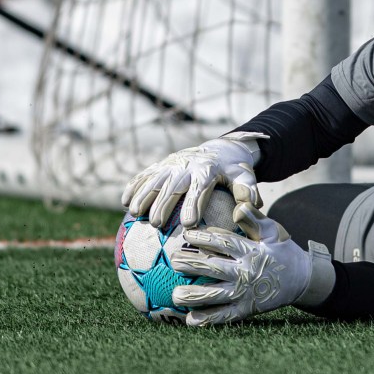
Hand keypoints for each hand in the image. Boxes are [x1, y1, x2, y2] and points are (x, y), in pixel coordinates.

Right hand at [120, 132, 267, 227]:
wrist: (220, 149)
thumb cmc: (233, 170)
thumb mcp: (244, 177)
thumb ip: (248, 191)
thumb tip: (250, 208)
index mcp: (208, 170)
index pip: (200, 188)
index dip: (193, 205)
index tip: (188, 224)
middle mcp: (187, 165)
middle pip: (173, 186)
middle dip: (163, 204)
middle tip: (156, 224)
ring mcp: (171, 163)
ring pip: (155, 179)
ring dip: (143, 195)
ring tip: (135, 213)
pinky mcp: (161, 164)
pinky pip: (145, 174)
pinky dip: (134, 186)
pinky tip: (124, 202)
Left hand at [169, 203, 335, 325]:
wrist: (303, 279)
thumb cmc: (283, 251)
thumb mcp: (274, 231)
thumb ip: (254, 220)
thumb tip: (238, 206)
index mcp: (252, 251)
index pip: (225, 242)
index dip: (205, 237)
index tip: (186, 234)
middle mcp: (247, 272)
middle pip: (215, 267)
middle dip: (192, 264)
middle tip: (173, 261)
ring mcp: (246, 293)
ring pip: (216, 294)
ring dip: (195, 295)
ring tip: (175, 295)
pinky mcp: (248, 309)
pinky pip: (225, 315)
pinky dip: (209, 319)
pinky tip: (191, 320)